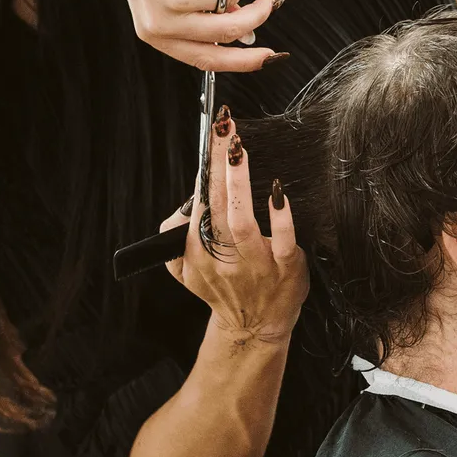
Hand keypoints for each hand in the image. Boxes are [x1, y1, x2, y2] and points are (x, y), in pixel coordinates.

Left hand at [103, 0, 283, 71]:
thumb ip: (197, 16)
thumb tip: (242, 31)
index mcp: (152, 31)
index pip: (204, 59)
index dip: (241, 62)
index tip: (267, 57)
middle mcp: (162, 20)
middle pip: (229, 33)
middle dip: (259, 17)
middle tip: (272, 1)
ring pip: (236, 0)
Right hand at [160, 116, 307, 344]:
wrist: (255, 329)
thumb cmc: (222, 287)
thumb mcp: (184, 269)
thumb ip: (172, 236)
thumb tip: (183, 202)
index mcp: (196, 251)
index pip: (198, 200)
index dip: (204, 166)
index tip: (211, 133)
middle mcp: (222, 257)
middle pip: (215, 203)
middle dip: (217, 163)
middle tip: (224, 127)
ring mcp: (254, 265)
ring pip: (241, 222)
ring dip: (238, 185)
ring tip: (238, 151)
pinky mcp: (285, 271)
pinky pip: (282, 243)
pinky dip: (280, 219)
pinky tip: (277, 194)